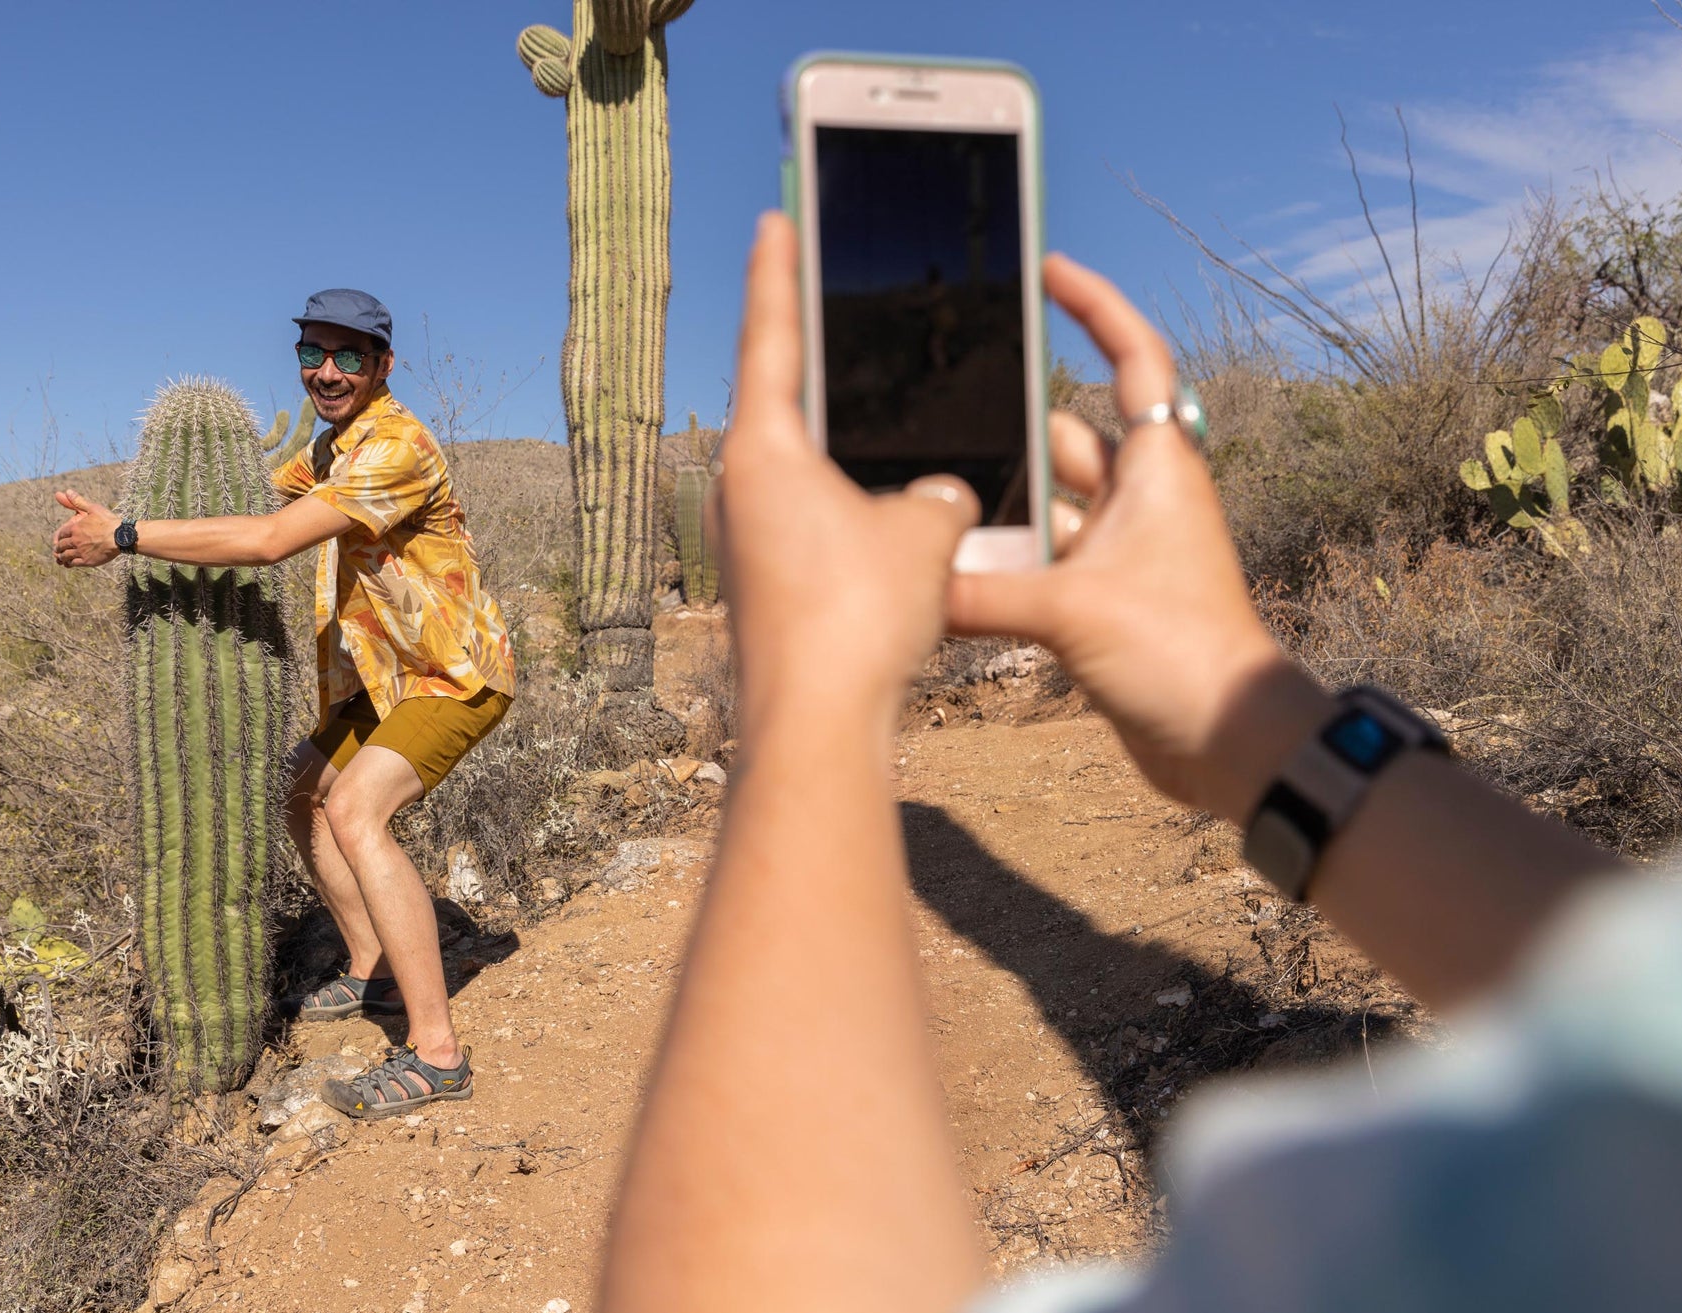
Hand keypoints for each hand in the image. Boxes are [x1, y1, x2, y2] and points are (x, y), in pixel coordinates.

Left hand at [52, 489, 121, 567]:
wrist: (121, 537)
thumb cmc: (109, 521)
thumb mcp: (93, 508)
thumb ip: (78, 501)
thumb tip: (66, 491)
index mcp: (75, 528)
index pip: (61, 533)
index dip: (59, 537)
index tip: (59, 539)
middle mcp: (75, 540)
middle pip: (61, 545)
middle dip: (59, 547)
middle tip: (58, 549)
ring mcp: (81, 551)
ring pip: (65, 555)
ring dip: (62, 556)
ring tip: (62, 558)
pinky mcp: (87, 561)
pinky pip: (73, 563)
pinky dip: (69, 563)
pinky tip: (69, 564)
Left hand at [717, 214, 978, 736]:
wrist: (813, 724)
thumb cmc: (859, 617)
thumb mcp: (927, 534)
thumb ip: (942, 496)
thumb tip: (941, 501)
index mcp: (765, 449)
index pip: (773, 336)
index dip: (781, 273)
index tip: (774, 219)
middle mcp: (739, 488)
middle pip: (785, 405)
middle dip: (823, 368)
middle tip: (842, 314)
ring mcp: (744, 542)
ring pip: (803, 476)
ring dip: (845, 458)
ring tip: (890, 434)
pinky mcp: (761, 588)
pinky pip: (810, 527)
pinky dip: (848, 514)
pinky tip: (889, 527)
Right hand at [947, 255, 1327, 821]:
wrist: (1225, 742)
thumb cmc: (1180, 655)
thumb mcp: (1069, 613)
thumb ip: (982, 593)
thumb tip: (909, 585)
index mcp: (1157, 468)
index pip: (1132, 360)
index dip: (1095, 307)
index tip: (1048, 271)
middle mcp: (1140, 498)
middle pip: (1063, 435)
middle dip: (1007, 427)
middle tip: (937, 406)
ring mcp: (1119, 550)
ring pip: (1042, 503)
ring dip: (997, 507)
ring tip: (929, 494)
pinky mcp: (1101, 599)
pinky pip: (1037, 559)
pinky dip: (1000, 561)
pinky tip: (948, 568)